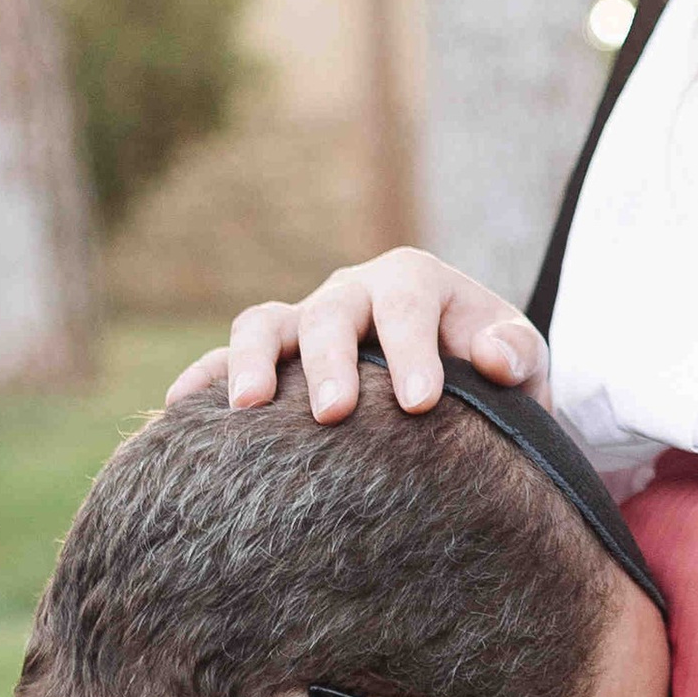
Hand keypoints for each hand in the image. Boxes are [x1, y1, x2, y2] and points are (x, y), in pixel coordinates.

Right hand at [162, 248, 547, 420]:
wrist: (458, 384)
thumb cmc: (491, 372)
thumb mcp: (521, 360)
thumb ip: (518, 354)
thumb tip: (493, 356)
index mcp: (414, 282)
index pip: (408, 305)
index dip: (413, 351)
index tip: (420, 404)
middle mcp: (352, 292)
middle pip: (331, 313)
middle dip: (330, 361)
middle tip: (335, 414)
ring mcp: (304, 321)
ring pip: (264, 324)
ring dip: (250, 361)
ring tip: (246, 409)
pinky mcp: (271, 357)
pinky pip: (223, 359)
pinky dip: (200, 379)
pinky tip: (176, 413)